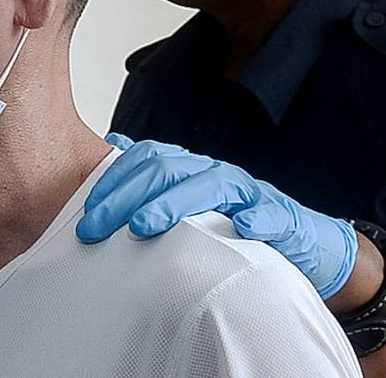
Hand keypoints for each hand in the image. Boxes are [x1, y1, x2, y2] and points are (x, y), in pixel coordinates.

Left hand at [77, 134, 358, 298]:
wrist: (301, 242)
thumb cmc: (234, 224)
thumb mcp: (190, 204)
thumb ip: (155, 179)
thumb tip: (113, 144)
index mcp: (192, 169)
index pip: (146, 159)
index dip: (114, 180)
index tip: (84, 210)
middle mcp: (216, 173)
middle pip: (168, 170)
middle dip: (126, 196)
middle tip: (95, 228)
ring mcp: (250, 193)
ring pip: (211, 185)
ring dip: (174, 204)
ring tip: (143, 226)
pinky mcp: (282, 219)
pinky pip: (271, 214)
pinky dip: (256, 219)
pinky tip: (241, 228)